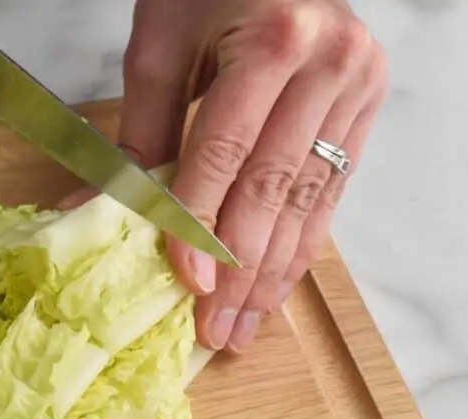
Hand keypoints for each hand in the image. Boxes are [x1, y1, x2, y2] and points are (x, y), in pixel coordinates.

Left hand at [101, 0, 387, 352]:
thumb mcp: (162, 43)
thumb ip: (139, 131)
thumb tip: (99, 213)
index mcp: (274, 41)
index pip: (228, 151)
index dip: (203, 222)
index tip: (186, 282)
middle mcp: (328, 65)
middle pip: (275, 186)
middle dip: (241, 269)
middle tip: (214, 327)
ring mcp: (357, 86)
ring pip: (309, 199)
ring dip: (273, 273)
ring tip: (242, 325)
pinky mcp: (367, 104)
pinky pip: (331, 190)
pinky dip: (300, 243)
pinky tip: (276, 286)